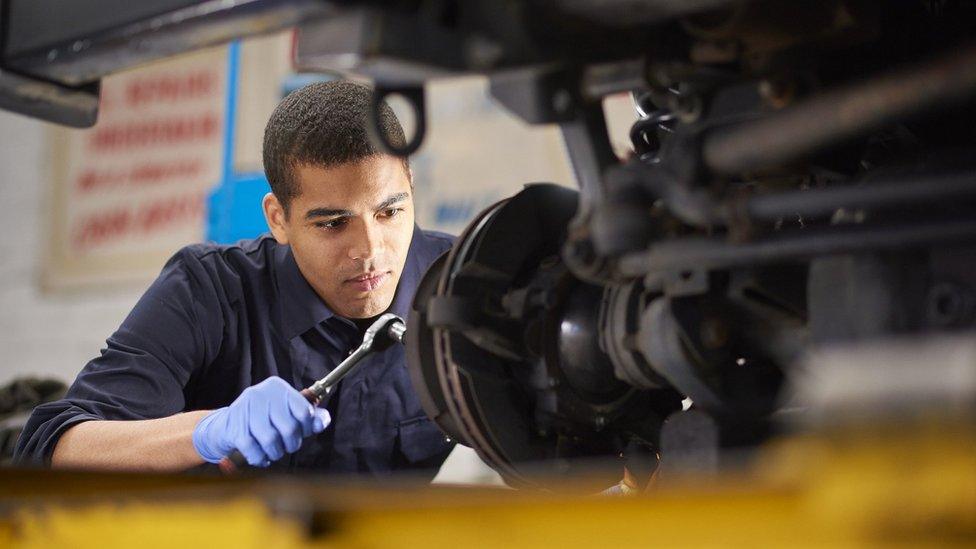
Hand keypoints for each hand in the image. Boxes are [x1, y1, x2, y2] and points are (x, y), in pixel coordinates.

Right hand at [192, 376, 329, 465]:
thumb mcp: (286, 413)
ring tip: (273, 451)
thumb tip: (322, 421)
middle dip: (291, 443)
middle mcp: (261, 394)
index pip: (304, 410)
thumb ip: (307, 416)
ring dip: (275, 453)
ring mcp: (245, 410)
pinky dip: (260, 459)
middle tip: (287, 445)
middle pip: (289, 428)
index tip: (302, 432)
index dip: (307, 427)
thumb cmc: (262, 421)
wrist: (224, 427)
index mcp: (277, 387)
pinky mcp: (234, 428)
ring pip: (271, 441)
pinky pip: (254, 451)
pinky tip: (261, 456)